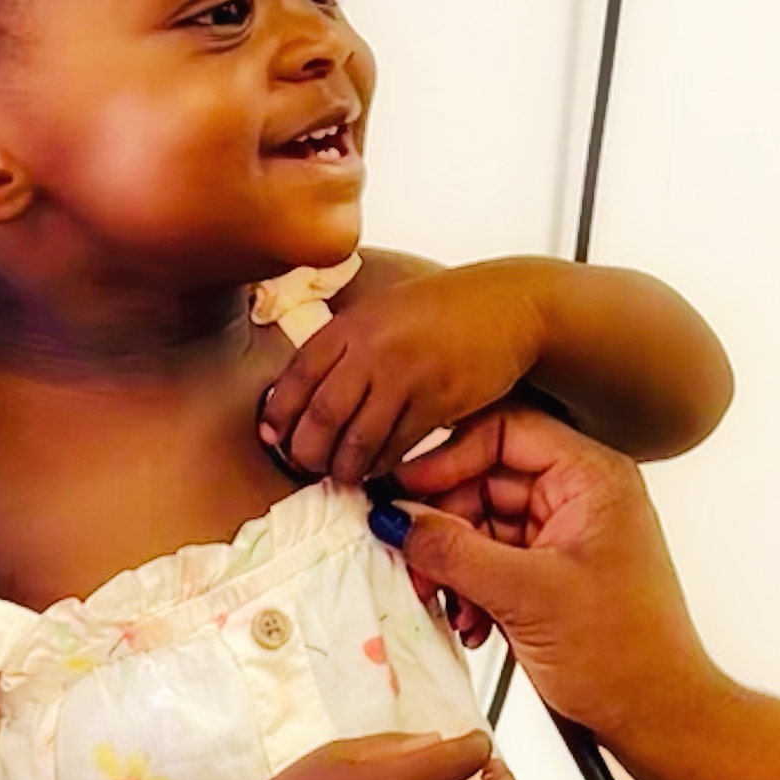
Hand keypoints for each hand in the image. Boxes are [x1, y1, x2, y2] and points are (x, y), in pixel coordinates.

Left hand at [259, 262, 549, 487]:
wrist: (506, 307)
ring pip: (357, 439)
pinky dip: (380, 464)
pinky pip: (397, 446)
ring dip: (343, 465)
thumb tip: (305, 387)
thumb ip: (345, 342)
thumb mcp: (382, 309)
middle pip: (321, 415)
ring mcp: (406, 377)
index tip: (273, 437)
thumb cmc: (445, 309)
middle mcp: (373, 350)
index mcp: (352, 324)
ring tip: (340, 473)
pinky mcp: (437, 402)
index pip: (297, 376)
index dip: (279, 414)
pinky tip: (376, 468)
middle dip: (306, 450)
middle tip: (305, 464)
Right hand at [389, 409, 724, 750]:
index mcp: (592, 478)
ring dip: (453, 563)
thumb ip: (455, 550)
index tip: (403, 490)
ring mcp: (565, 534)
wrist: (655, 715)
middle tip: (411, 557)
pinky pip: (492, 559)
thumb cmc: (626, 656)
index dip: (448, 456)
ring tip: (442, 599)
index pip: (506, 431)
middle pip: (485, 478)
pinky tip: (468, 621)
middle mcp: (580, 496)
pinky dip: (470, 587)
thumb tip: (398, 519)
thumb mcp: (526, 595)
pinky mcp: (551, 572)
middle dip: (443, 523)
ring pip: (482, 523)